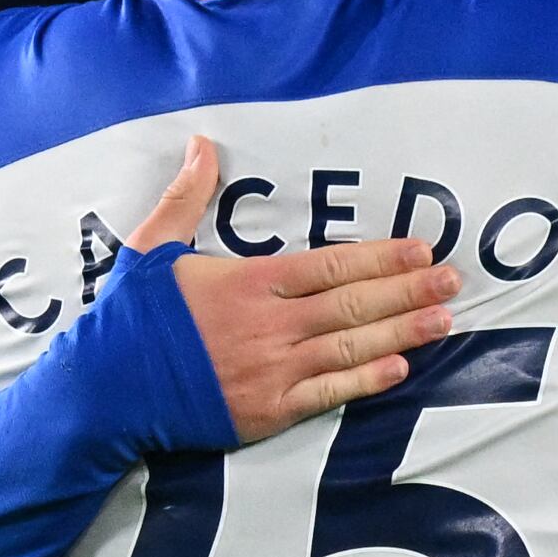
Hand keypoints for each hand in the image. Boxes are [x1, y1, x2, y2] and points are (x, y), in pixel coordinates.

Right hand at [128, 138, 461, 443]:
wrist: (104, 390)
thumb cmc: (129, 319)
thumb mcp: (152, 247)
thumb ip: (186, 196)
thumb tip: (201, 144)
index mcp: (249, 282)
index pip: (331, 265)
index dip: (380, 258)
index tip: (419, 250)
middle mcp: (271, 325)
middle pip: (354, 304)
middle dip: (408, 291)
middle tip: (452, 281)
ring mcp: (273, 371)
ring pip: (352, 348)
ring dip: (402, 333)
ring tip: (443, 320)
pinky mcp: (267, 412)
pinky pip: (329, 395)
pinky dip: (366, 382)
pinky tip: (400, 369)